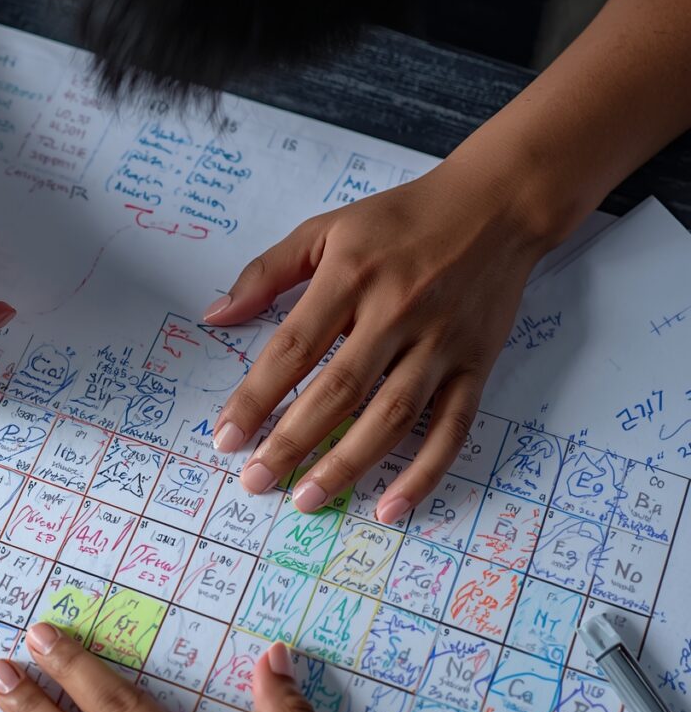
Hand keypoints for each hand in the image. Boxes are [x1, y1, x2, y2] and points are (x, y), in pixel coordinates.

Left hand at [206, 159, 548, 521]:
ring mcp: (440, 343)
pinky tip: (391, 507)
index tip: (226, 437)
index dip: (256, 397)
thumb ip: (267, 271)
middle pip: (338, 391)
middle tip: (256, 481)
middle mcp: (396, 312)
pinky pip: (451, 429)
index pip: (293, 349)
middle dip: (292, 442)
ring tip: (307, 499)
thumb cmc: (402, 219)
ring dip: (348, 464)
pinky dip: (424, 472)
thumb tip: (215, 316)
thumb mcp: (327, 229)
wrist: (497, 204)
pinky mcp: (475, 366)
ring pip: (391, 416)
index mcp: (351, 277)